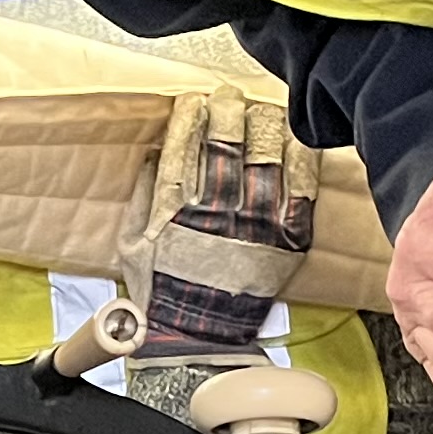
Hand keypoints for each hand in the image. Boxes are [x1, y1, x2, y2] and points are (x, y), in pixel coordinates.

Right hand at [122, 89, 318, 350]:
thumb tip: (153, 156)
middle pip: (227, 145)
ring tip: (261, 110)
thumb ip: (144, 196)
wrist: (199, 335)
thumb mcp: (132, 243)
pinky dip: (300, 160)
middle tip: (230, 98)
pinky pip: (299, 190)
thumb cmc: (162, 290)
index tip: (195, 101)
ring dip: (264, 126)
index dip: (191, 117)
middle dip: (228, 112)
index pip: (184, 148)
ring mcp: (254, 226)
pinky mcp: (286, 240)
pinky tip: (296, 140)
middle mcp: (216, 214)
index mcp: (175, 211)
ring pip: (265, 159)